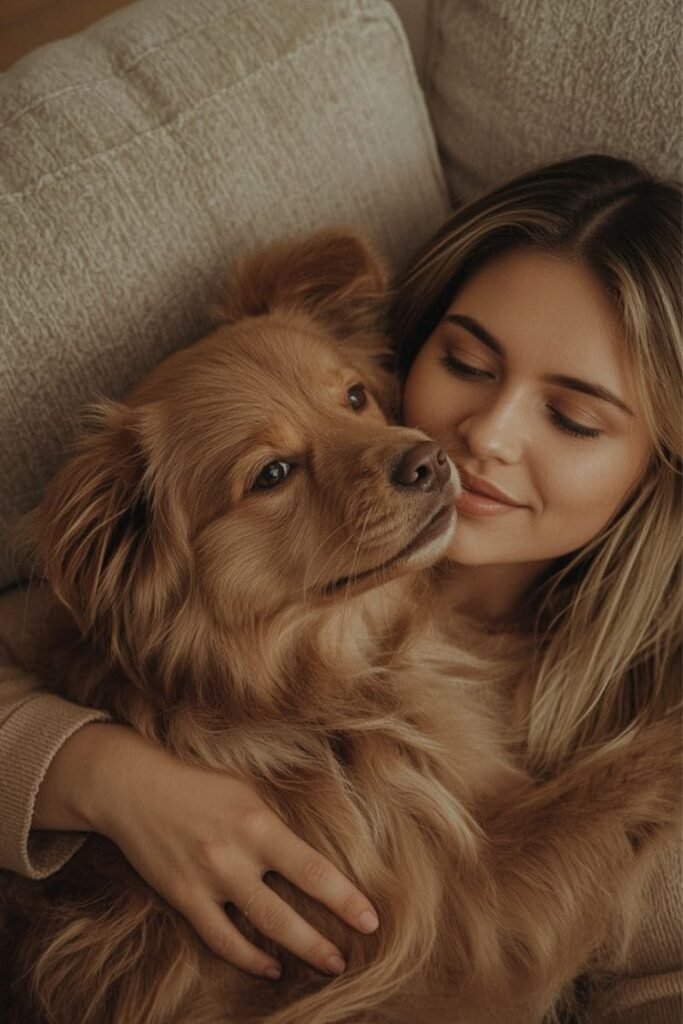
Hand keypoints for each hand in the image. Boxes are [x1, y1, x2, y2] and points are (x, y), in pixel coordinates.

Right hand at [34, 723, 379, 979]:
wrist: (136, 787)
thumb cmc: (201, 784)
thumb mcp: (248, 789)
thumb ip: (280, 821)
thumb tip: (320, 846)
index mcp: (258, 822)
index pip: (312, 868)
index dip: (344, 898)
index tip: (371, 918)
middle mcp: (234, 854)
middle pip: (286, 911)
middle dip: (321, 940)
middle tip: (348, 960)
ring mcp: (207, 879)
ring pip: (257, 929)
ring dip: (294, 951)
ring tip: (325, 964)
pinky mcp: (183, 896)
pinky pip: (219, 938)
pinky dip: (247, 958)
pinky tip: (270, 966)